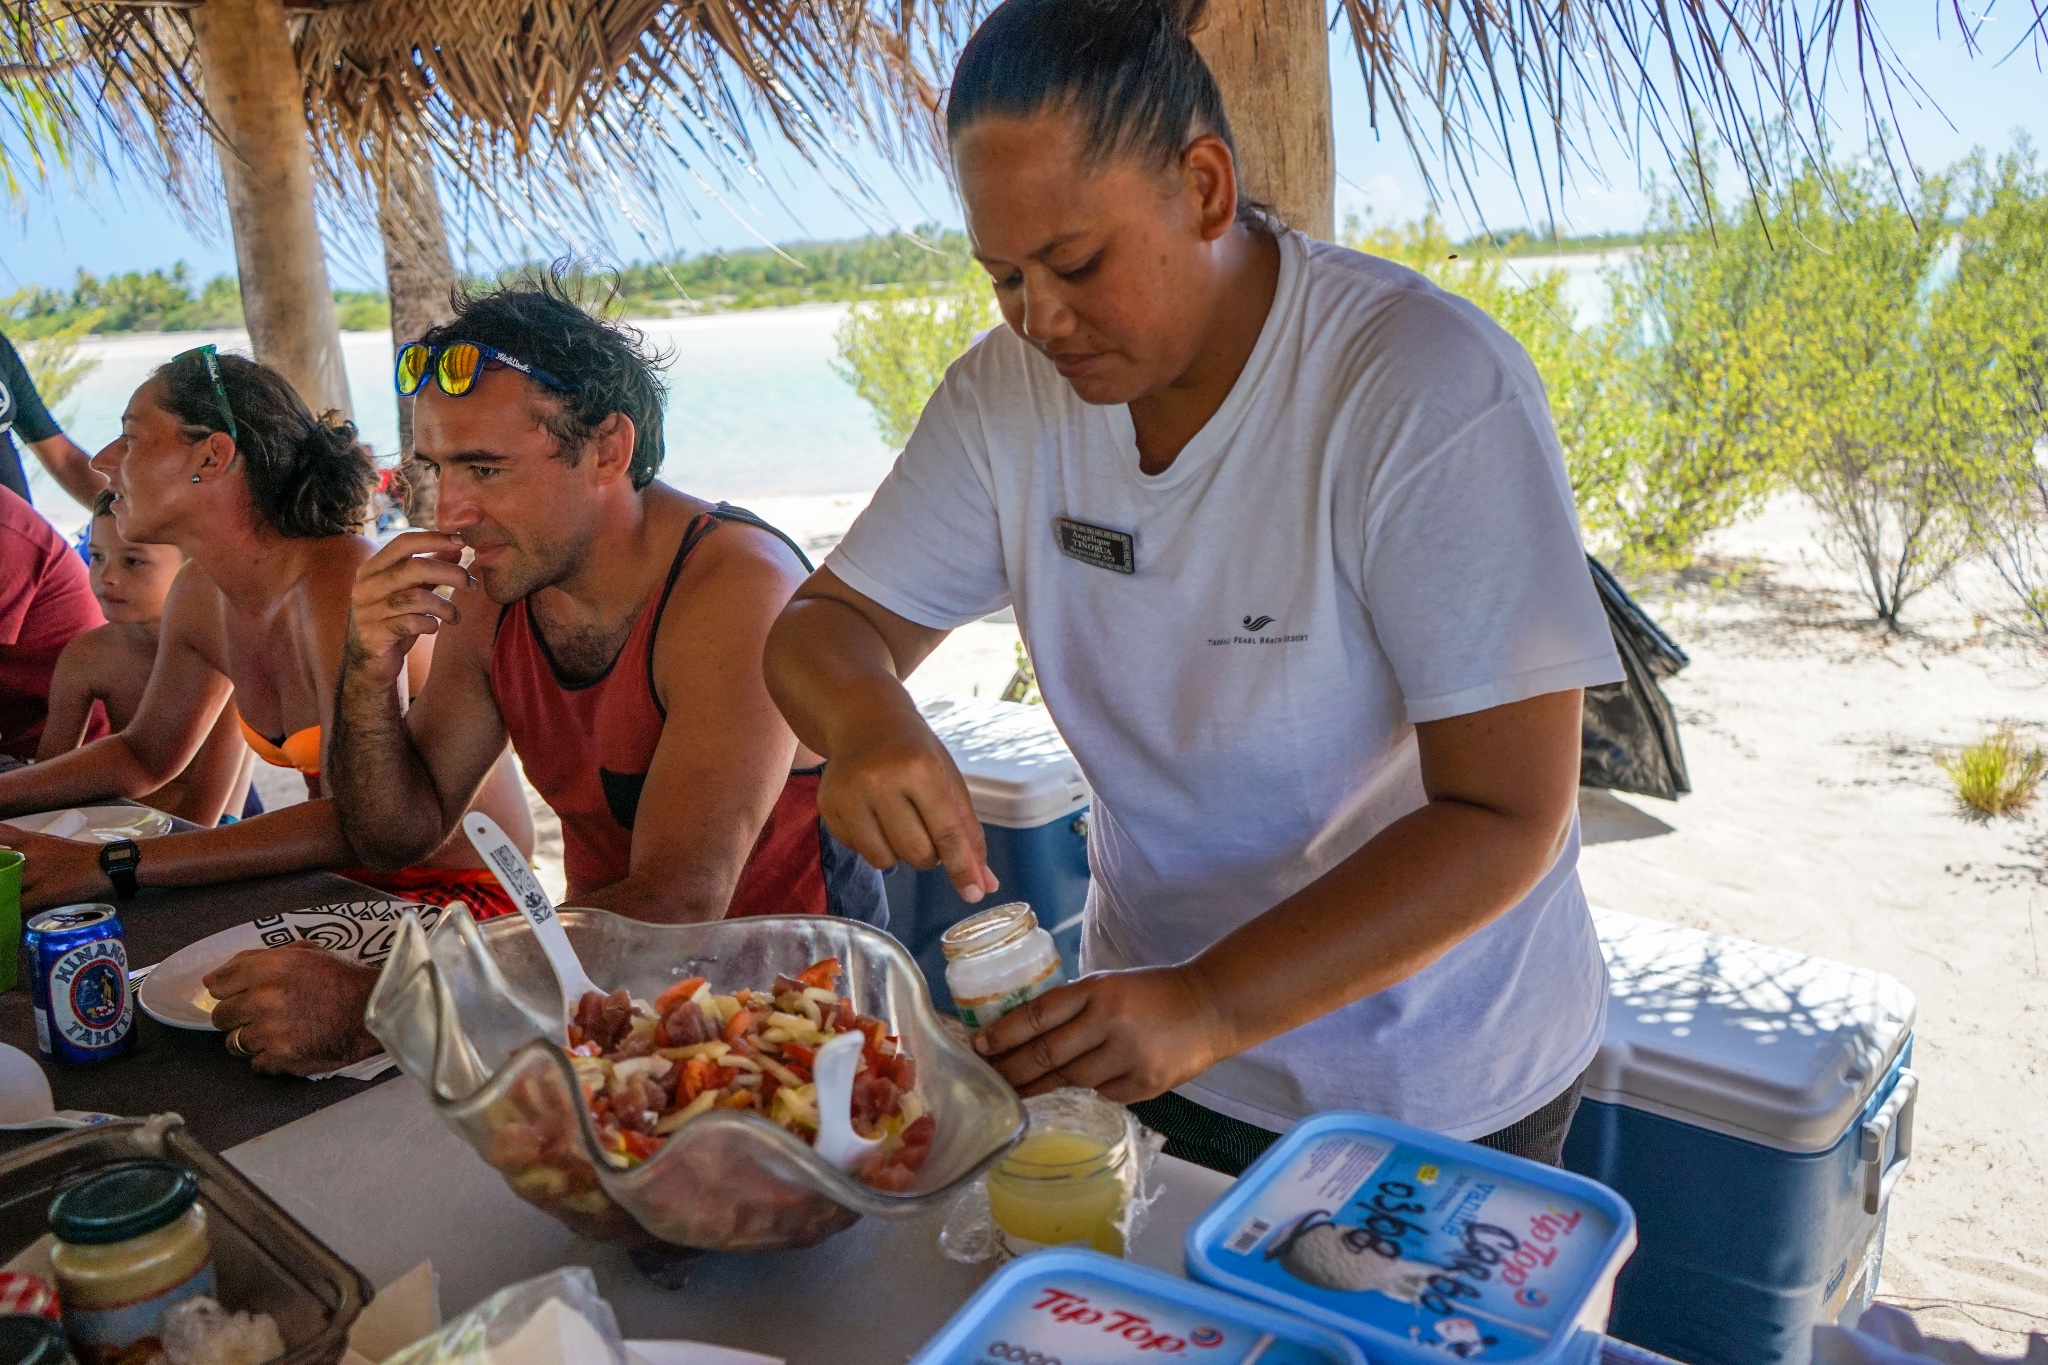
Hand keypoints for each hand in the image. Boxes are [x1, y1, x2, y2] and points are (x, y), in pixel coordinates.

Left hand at [0, 827, 110, 909]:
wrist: (107, 866)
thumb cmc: (79, 856)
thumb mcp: (51, 844)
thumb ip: (28, 850)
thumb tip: (11, 860)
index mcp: (31, 840)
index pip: (1, 832)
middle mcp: (29, 855)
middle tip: (0, 879)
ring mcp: (36, 874)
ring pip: (4, 887)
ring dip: (1, 894)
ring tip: (2, 899)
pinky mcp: (44, 892)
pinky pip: (18, 906)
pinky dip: (10, 912)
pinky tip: (8, 917)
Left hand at [205, 944, 381, 1076]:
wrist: (373, 1011)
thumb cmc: (341, 979)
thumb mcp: (304, 953)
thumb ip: (260, 959)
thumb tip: (215, 977)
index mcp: (271, 967)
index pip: (218, 983)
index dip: (228, 989)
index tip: (239, 993)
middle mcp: (266, 998)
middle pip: (221, 1016)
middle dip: (235, 1015)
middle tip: (258, 1014)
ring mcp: (272, 1032)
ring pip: (234, 1043)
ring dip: (250, 1039)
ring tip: (274, 1032)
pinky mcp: (282, 1058)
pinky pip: (256, 1063)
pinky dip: (268, 1057)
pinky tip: (287, 1046)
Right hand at [345, 531, 473, 684]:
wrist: (370, 664)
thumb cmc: (394, 622)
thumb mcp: (412, 592)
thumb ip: (430, 570)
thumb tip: (456, 547)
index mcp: (372, 569)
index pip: (404, 543)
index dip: (435, 539)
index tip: (463, 542)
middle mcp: (365, 586)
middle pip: (415, 568)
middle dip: (451, 574)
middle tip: (472, 584)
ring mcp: (367, 611)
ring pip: (417, 598)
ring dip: (446, 607)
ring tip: (455, 616)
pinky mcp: (373, 635)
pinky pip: (412, 623)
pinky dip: (431, 624)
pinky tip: (435, 627)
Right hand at [816, 705, 998, 901]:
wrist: (864, 721)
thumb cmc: (915, 754)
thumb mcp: (949, 782)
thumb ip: (967, 834)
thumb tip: (983, 886)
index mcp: (919, 768)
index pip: (946, 832)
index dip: (961, 867)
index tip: (973, 894)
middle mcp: (880, 779)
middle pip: (916, 854)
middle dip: (929, 854)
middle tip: (926, 827)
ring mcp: (848, 793)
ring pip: (885, 861)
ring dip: (899, 852)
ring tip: (899, 820)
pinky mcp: (827, 805)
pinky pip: (859, 852)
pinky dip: (873, 843)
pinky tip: (873, 814)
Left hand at [973, 965, 1232, 1103]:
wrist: (1210, 1007)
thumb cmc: (1152, 994)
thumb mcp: (1109, 985)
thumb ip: (1073, 1007)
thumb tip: (1022, 1033)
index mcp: (1098, 991)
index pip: (1038, 1014)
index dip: (1004, 1034)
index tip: (979, 1046)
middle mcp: (1110, 1022)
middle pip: (1046, 1054)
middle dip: (1011, 1070)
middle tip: (987, 1080)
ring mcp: (1128, 1056)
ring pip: (1069, 1080)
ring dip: (1039, 1088)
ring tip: (1016, 1093)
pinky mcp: (1144, 1084)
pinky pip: (1100, 1094)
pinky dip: (1084, 1093)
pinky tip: (1070, 1093)